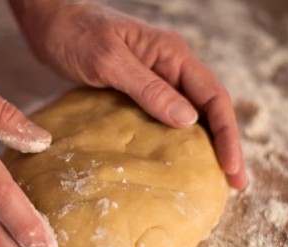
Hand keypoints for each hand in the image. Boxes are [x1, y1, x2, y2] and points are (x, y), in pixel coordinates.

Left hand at [10, 0, 246, 188]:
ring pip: (193, 112)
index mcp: (172, 54)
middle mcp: (171, 65)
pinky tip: (179, 157)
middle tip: (234, 182)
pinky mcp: (140, 88)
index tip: (231, 167)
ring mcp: (156, 77)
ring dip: (206, 143)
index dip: (227, 133)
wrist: (52, 22)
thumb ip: (148, 88)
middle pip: (211, 107)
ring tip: (214, 176)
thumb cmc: (76, 35)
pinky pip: (167, 114)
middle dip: (225, 144)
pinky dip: (180, 137)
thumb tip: (188, 120)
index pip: (213, 96)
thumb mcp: (110, 61)